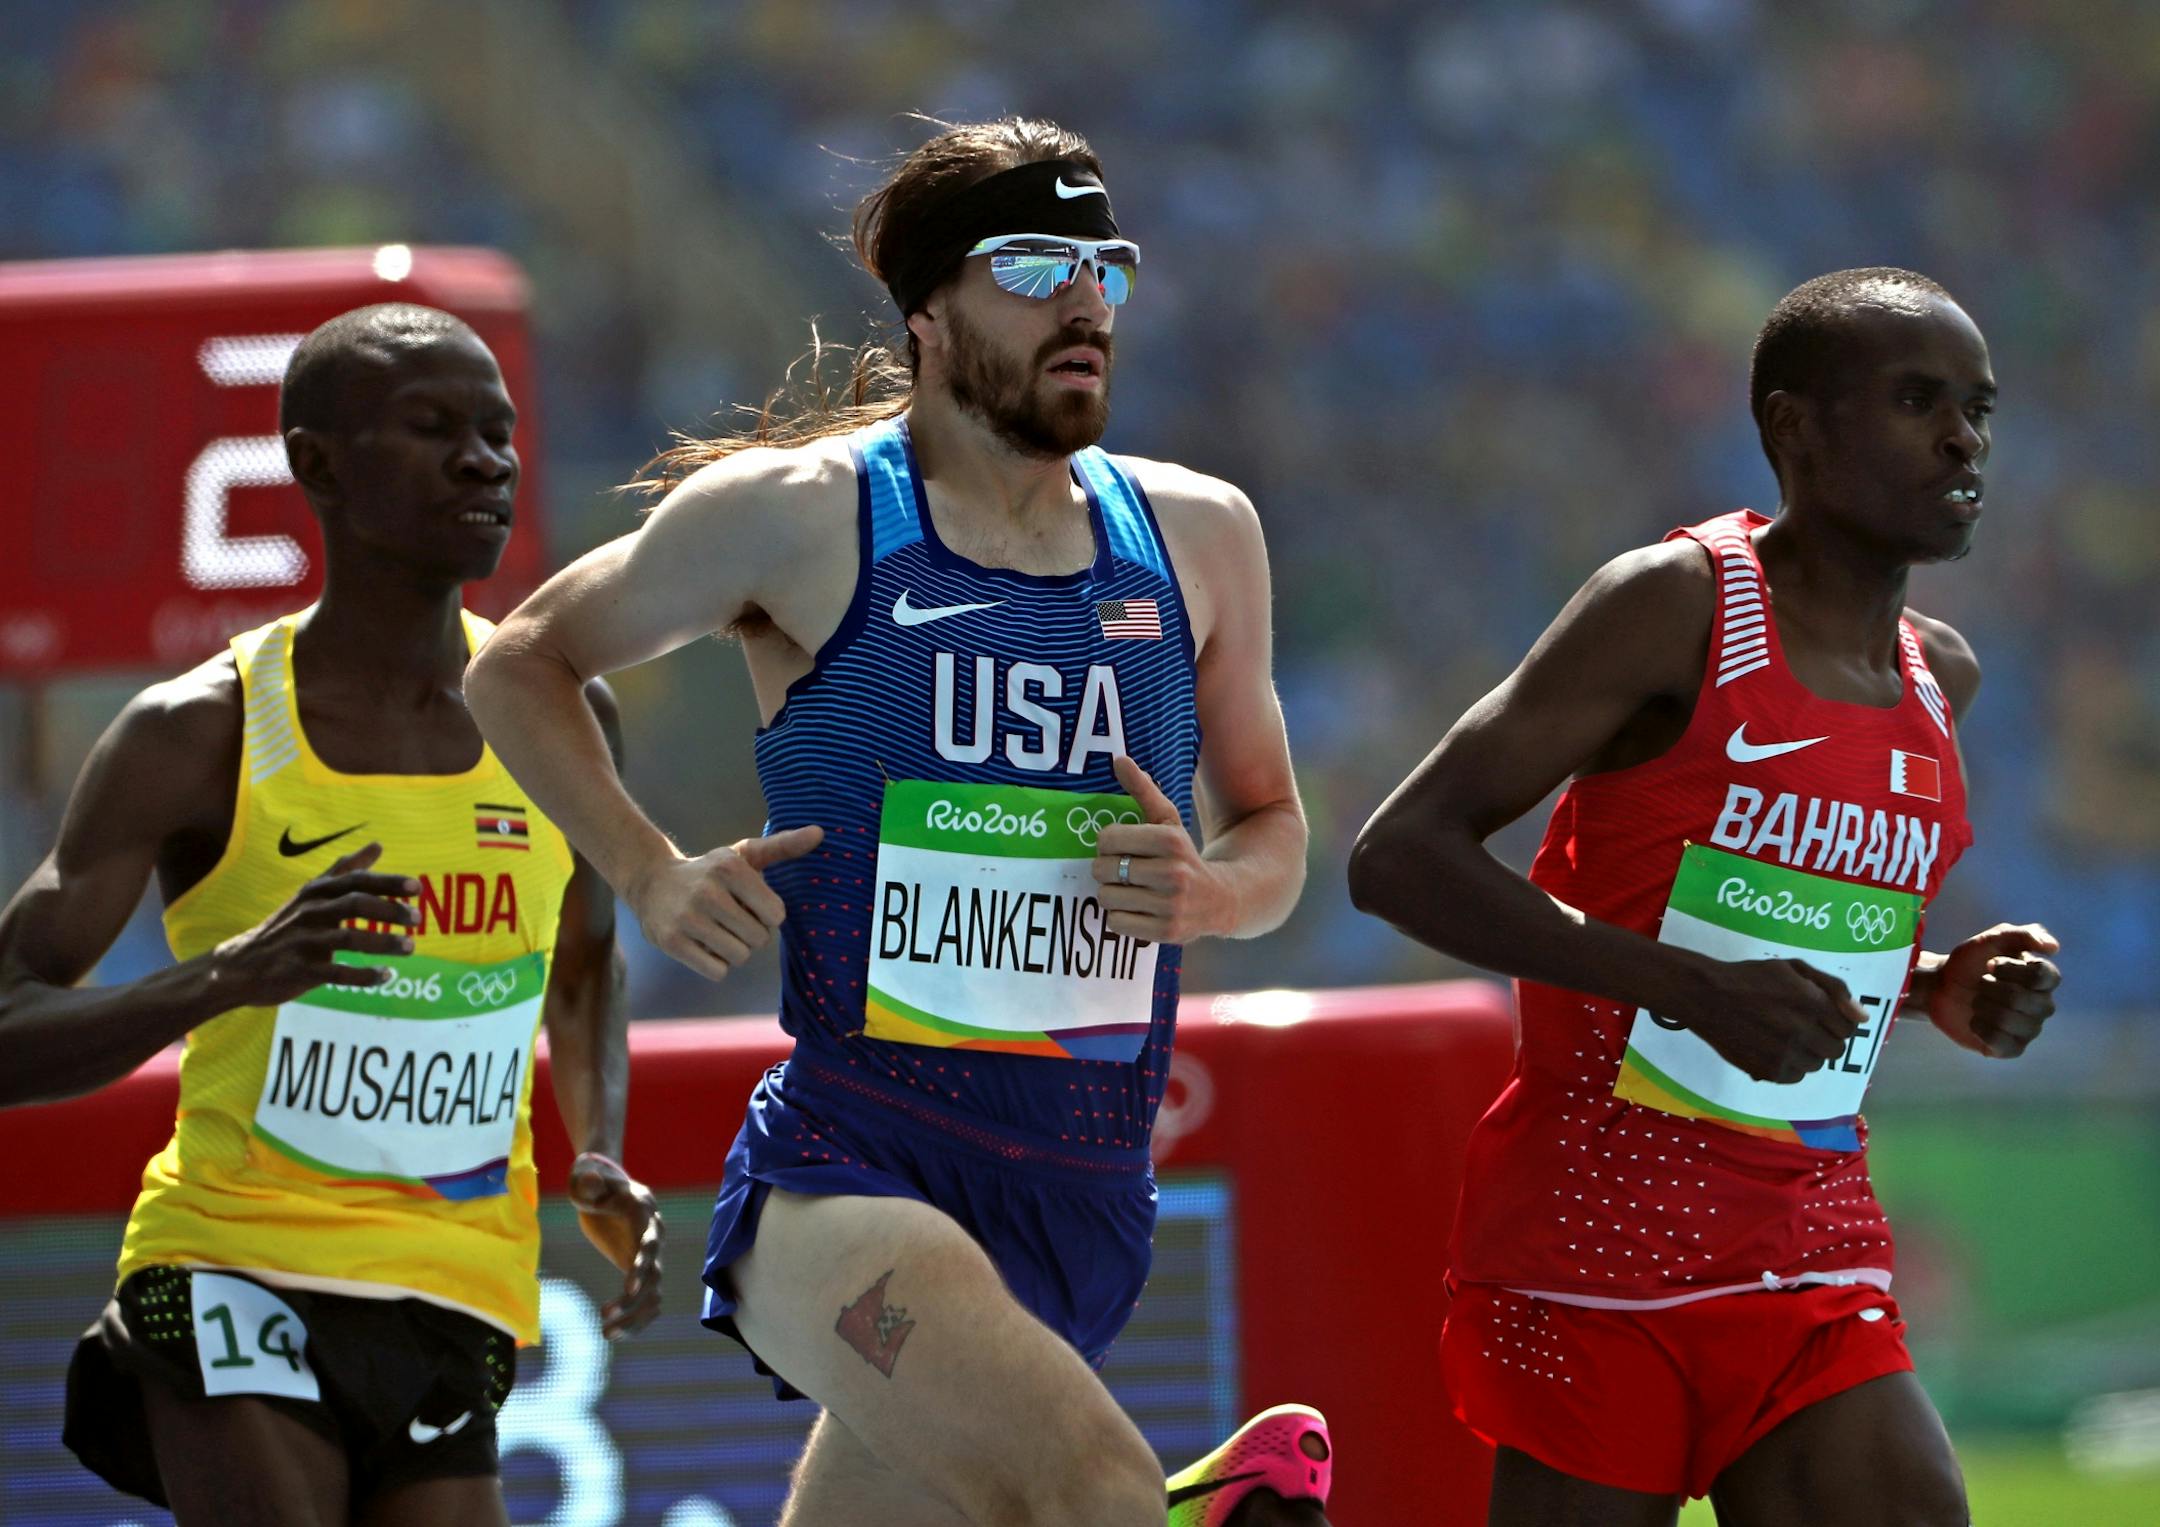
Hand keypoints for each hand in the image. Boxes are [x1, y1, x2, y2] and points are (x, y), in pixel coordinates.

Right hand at [208, 844, 419, 1006]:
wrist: (240, 965)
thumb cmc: (286, 926)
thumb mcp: (312, 893)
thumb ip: (345, 871)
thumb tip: (377, 845)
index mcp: (316, 893)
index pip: (356, 881)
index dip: (387, 882)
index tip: (417, 888)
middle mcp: (309, 913)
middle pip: (354, 904)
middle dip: (389, 911)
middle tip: (417, 920)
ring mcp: (304, 942)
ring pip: (348, 938)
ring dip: (383, 943)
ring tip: (410, 948)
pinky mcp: (300, 970)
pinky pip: (336, 973)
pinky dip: (363, 975)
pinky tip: (386, 976)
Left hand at [569, 1151, 663, 1337]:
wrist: (605, 1192)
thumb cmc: (593, 1184)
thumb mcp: (585, 1181)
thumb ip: (588, 1182)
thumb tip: (588, 1179)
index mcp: (644, 1213)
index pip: (650, 1244)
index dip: (642, 1267)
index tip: (628, 1291)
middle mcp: (653, 1237)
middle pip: (655, 1275)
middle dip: (633, 1301)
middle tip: (605, 1317)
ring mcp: (649, 1257)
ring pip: (654, 1295)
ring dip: (635, 1318)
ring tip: (607, 1335)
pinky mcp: (639, 1271)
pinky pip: (646, 1301)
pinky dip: (635, 1320)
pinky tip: (614, 1333)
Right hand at [627, 825, 823, 981]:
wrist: (651, 882)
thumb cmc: (710, 872)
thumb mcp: (744, 854)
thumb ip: (783, 846)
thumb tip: (820, 832)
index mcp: (730, 867)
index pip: (776, 915)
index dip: (767, 916)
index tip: (749, 905)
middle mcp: (708, 891)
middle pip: (759, 939)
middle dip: (751, 935)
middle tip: (731, 920)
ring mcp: (687, 917)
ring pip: (739, 957)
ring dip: (734, 951)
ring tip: (717, 931)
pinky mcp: (671, 941)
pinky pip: (717, 972)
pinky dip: (716, 965)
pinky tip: (702, 944)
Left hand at [1090, 755, 1225, 944]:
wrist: (1224, 899)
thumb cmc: (1184, 855)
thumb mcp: (1168, 822)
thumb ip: (1143, 791)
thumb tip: (1118, 759)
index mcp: (1171, 841)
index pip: (1107, 839)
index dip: (1107, 843)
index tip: (1120, 847)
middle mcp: (1173, 873)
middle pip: (1103, 869)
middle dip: (1107, 868)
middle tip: (1123, 869)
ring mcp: (1171, 906)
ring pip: (1106, 897)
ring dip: (1112, 893)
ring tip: (1130, 889)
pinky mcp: (1167, 932)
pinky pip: (1116, 923)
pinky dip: (1121, 917)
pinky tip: (1138, 908)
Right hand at [1665, 956, 1866, 1084]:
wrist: (1706, 996)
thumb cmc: (1752, 978)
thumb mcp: (1794, 968)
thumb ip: (1834, 988)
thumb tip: (1864, 1017)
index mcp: (1812, 1001)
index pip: (1849, 1026)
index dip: (1837, 1020)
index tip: (1820, 1015)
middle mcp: (1802, 1030)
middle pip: (1836, 1049)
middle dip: (1824, 1037)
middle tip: (1803, 1025)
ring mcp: (1785, 1054)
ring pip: (1817, 1065)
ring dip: (1808, 1052)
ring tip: (1786, 1037)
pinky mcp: (1768, 1071)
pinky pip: (1796, 1077)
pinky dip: (1790, 1066)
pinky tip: (1774, 1049)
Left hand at [1928, 923, 2059, 1058]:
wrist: (1941, 986)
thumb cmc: (1971, 961)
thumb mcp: (1991, 939)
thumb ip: (2022, 935)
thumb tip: (2054, 947)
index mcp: (2043, 978)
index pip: (2043, 976)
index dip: (2011, 970)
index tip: (1990, 964)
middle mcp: (2043, 1005)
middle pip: (2024, 1000)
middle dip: (1991, 988)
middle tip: (1980, 983)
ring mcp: (2029, 1028)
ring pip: (2011, 1022)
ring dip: (1983, 1007)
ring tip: (1976, 1001)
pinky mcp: (2012, 1048)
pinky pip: (2003, 1043)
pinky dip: (1981, 1029)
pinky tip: (1974, 1020)